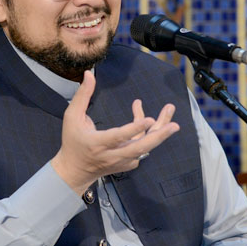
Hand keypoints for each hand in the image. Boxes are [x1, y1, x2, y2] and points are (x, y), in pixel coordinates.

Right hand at [51, 71, 179, 193]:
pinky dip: (147, 134)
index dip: (135, 128)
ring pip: (145, 146)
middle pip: (140, 147)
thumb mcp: (72, 117)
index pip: (119, 136)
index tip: (148, 118)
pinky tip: (148, 122)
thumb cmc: (73, 141)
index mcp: (98, 143)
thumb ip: (82, 95)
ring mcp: (122, 161)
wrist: (75, 171)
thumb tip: (89, 74)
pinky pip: (142, 147)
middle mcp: (113, 154)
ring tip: (168, 111)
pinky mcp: (128, 163)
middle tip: (174, 126)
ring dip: (159, 131)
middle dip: (159, 136)